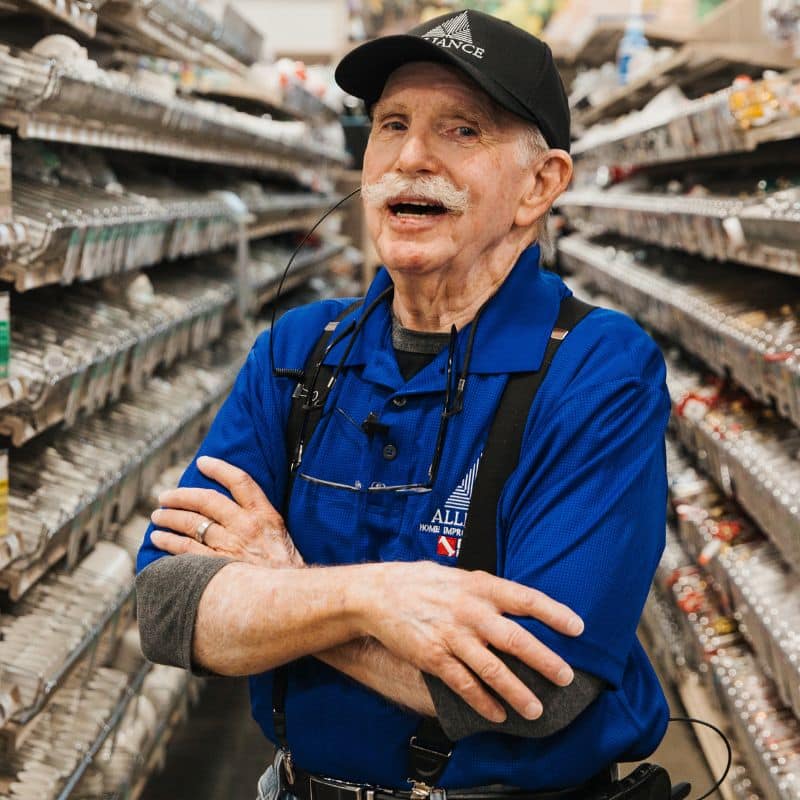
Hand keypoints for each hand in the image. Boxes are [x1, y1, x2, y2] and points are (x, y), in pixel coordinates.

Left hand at [150, 456, 303, 567]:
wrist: (290, 600)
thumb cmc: (286, 570)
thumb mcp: (280, 536)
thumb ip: (259, 519)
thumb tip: (235, 508)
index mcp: (264, 515)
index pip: (240, 481)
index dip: (219, 468)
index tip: (203, 462)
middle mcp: (245, 526)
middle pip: (207, 500)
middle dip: (182, 495)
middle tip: (165, 496)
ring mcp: (229, 547)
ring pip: (191, 523)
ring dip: (170, 517)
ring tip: (157, 516)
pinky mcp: (215, 567)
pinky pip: (184, 550)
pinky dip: (168, 541)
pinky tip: (158, 538)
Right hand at [351, 562, 583, 723]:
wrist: (377, 594)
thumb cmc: (420, 582)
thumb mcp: (458, 576)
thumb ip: (486, 591)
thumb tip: (515, 603)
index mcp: (479, 586)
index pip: (525, 598)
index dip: (553, 613)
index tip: (577, 627)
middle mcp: (469, 611)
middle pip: (515, 639)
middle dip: (544, 660)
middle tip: (566, 677)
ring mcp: (451, 636)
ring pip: (492, 669)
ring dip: (517, 692)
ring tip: (536, 710)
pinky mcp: (433, 658)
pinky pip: (463, 684)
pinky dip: (482, 702)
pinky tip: (496, 714)